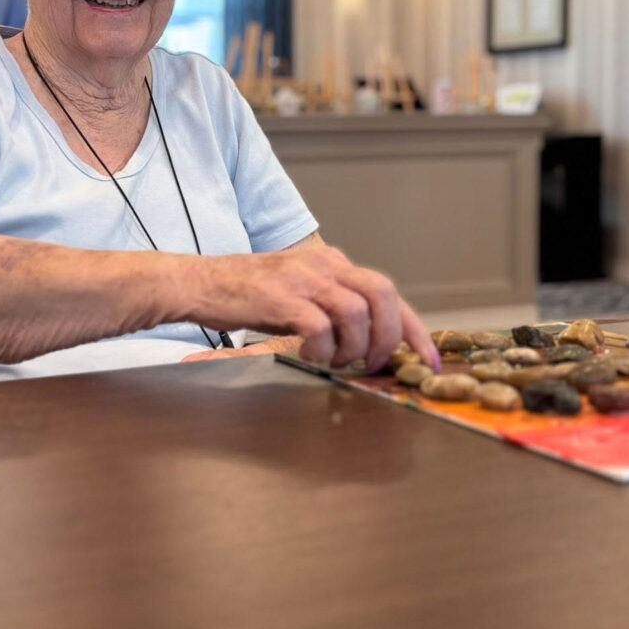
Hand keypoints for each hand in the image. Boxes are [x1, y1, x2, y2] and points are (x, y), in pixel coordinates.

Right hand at [184, 246, 440, 373]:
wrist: (199, 282)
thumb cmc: (248, 294)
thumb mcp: (299, 291)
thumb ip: (331, 306)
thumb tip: (369, 342)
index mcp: (332, 263)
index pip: (388, 291)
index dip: (414, 329)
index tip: (430, 361)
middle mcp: (323, 264)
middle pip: (383, 293)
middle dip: (390, 337)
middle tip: (376, 365)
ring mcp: (303, 278)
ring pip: (357, 312)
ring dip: (353, 347)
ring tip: (334, 360)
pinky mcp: (282, 298)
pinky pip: (320, 326)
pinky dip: (322, 349)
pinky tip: (307, 355)